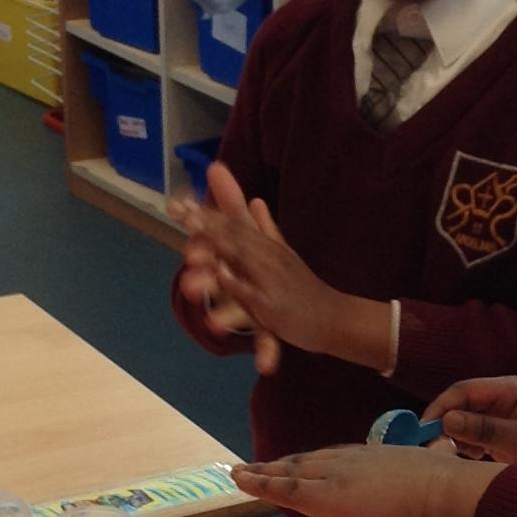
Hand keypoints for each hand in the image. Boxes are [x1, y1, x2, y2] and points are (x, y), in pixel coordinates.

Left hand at [182, 165, 391, 371]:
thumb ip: (267, 229)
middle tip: (180, 210)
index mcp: (269, 246)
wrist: (336, 317)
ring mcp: (271, 279)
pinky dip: (236, 281)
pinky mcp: (274, 304)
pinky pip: (252, 292)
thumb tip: (255, 200)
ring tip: (191, 235)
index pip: (236, 225)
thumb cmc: (307, 289)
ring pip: (241, 258)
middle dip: (207, 223)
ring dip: (217, 245)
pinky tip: (220, 273)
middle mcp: (269, 257)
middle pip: (235, 235)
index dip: (209, 213)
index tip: (181, 202)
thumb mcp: (285, 254)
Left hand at [231, 442, 504, 516]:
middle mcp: (357, 460)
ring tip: (243, 473)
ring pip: (293, 471)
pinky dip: (261, 482)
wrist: (455, 496)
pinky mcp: (329, 497)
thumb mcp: (442, 478)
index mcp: (384, 457)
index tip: (306, 464)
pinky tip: (242, 480)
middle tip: (263, 467)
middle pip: (312, 460)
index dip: (319, 462)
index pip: (342, 458)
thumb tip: (441, 483)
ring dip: (267, 472)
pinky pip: (286, 489)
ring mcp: (341, 476)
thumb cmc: (458, 495)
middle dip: (286, 464)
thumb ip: (432, 480)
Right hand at [428, 376, 516, 490]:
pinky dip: (465, 446)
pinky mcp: (501, 433)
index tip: (423, 430)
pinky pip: (473, 434)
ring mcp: (502, 416)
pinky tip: (470, 458)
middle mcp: (503, 398)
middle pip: (460, 404)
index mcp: (509, 390)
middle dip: (443, 423)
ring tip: (454, 455)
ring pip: (464, 420)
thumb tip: (446, 420)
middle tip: (430, 447)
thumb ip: (484, 429)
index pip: (463, 390)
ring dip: (454, 437)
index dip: (440, 408)